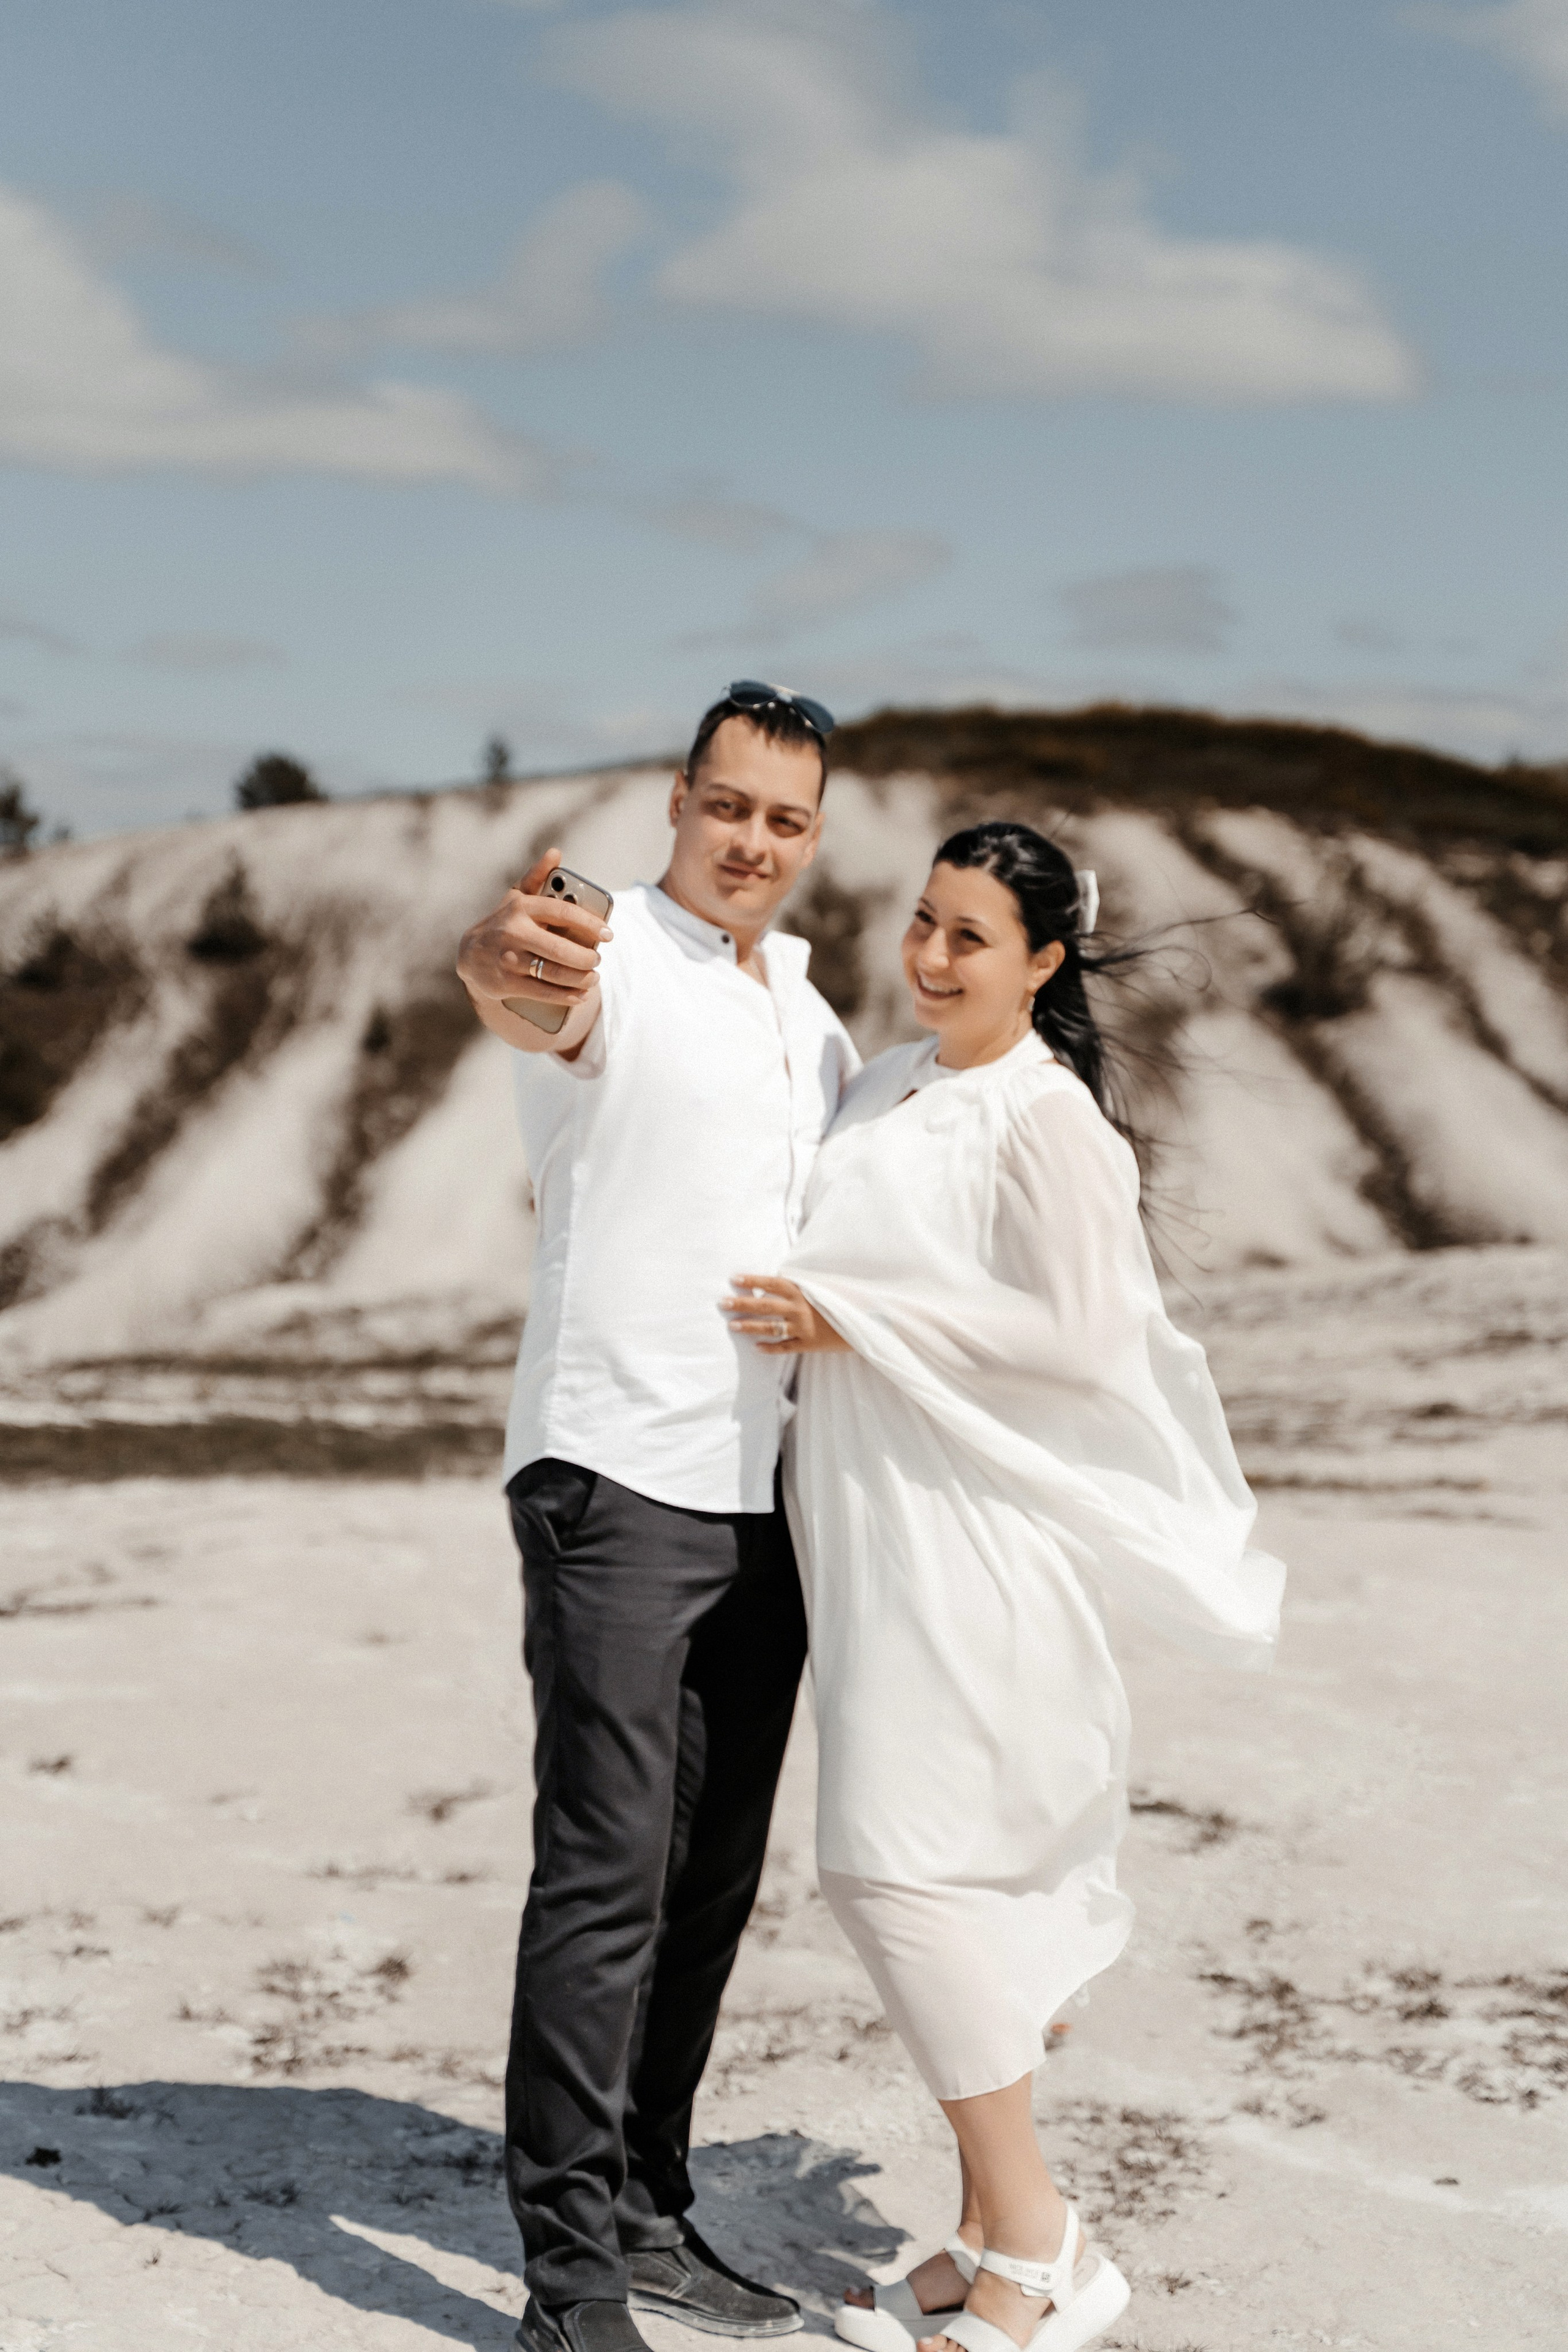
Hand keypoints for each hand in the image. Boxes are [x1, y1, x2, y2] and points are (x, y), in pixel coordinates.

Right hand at [456, 849, 612, 1011]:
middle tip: (597, 959)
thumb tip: (556, 853)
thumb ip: (538, 876)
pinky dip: (567, 995)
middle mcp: (514, 932)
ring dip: (581, 979)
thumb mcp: (517, 897)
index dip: (590, 924)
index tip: (608, 934)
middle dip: (587, 958)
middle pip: (561, 949)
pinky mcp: (506, 983)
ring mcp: (509, 959)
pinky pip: (544, 992)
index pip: (563, 913)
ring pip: (554, 973)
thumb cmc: (504, 922)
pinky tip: (581, 994)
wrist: (471, 954)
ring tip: (593, 977)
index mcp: (522, 907)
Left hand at [722, 1274, 849, 1354]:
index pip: (771, 1283)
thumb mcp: (820, 1287)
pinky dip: (770, 1348)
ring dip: (750, 1326)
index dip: (752, 1280)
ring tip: (732, 1326)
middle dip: (742, 1304)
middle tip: (722, 1303)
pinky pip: (785, 1347)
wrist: (864, 1322)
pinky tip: (756, 1348)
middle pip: (765, 1305)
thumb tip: (775, 1280)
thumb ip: (799, 1286)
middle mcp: (799, 1308)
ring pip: (771, 1327)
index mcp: (802, 1291)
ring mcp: (803, 1327)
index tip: (733, 1278)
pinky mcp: (808, 1343)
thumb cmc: (841, 1301)